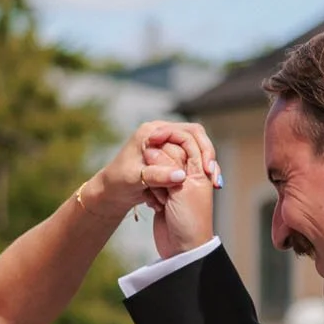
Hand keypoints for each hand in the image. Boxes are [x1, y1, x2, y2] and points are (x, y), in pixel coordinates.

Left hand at [81, 118, 213, 228]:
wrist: (110, 191)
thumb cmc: (118, 183)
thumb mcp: (137, 180)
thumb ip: (158, 176)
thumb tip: (181, 176)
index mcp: (152, 131)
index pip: (187, 132)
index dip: (201, 150)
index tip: (207, 169)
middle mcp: (160, 132)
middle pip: (195, 136)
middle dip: (207, 154)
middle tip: (213, 174)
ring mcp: (165, 143)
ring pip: (194, 147)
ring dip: (204, 162)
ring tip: (213, 181)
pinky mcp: (168, 155)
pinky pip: (189, 158)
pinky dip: (198, 168)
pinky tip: (206, 182)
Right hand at [145, 121, 218, 258]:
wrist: (182, 249)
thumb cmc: (188, 221)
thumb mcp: (181, 188)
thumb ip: (168, 164)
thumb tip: (152, 147)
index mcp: (199, 168)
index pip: (187, 139)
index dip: (171, 135)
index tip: (152, 137)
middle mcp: (189, 173)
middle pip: (170, 152)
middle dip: (161, 164)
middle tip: (160, 183)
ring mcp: (176, 185)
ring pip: (158, 168)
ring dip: (155, 182)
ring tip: (161, 200)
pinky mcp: (164, 196)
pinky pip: (153, 185)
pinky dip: (151, 192)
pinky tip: (155, 206)